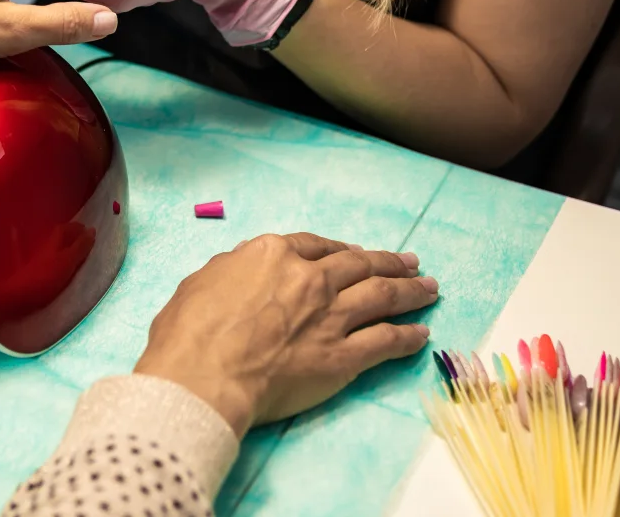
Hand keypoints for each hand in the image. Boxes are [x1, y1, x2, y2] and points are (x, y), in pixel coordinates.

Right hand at [134, 234, 437, 436]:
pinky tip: (421, 333)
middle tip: (410, 262)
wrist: (205, 375)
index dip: (339, 248)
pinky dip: (407, 336)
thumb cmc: (190, 330)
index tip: (354, 252)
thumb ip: (234, 270)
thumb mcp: (203, 280)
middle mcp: (310, 278)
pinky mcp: (343, 355)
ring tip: (429, 288)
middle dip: (387, 261)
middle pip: (358, 265)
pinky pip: (385, 342)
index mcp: (273, 254)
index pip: (315, 245)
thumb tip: (246, 271)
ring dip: (410, 290)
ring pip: (382, 296)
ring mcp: (331, 316)